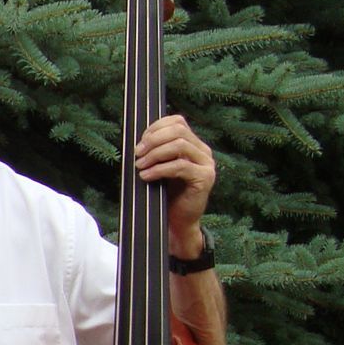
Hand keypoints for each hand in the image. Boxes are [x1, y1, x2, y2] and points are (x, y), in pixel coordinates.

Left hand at [133, 113, 216, 256]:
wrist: (178, 223)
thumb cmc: (166, 195)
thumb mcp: (159, 169)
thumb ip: (156, 153)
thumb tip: (137, 142)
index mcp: (193, 145)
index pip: (177, 121)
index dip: (155, 128)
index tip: (139, 142)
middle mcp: (203, 151)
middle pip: (178, 130)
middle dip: (153, 139)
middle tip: (137, 154)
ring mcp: (206, 164)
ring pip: (180, 145)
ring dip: (155, 154)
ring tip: (140, 166)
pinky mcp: (204, 178)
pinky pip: (180, 166)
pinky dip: (159, 169)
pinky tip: (146, 176)